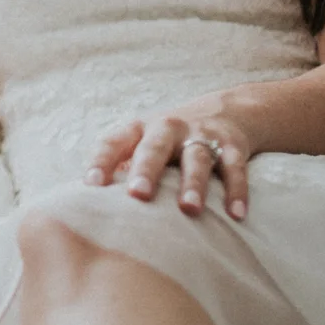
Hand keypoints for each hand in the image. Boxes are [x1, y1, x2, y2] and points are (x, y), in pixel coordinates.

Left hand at [82, 102, 252, 221]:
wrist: (225, 110)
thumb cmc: (168, 140)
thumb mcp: (141, 143)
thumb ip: (120, 169)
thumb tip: (88, 206)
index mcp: (139, 129)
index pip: (114, 142)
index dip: (101, 161)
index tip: (90, 185)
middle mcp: (168, 128)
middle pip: (155, 147)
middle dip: (146, 170)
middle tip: (138, 195)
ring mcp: (202, 135)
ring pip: (197, 158)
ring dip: (193, 184)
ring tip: (189, 209)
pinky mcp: (232, 145)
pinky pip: (235, 168)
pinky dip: (236, 191)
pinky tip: (236, 214)